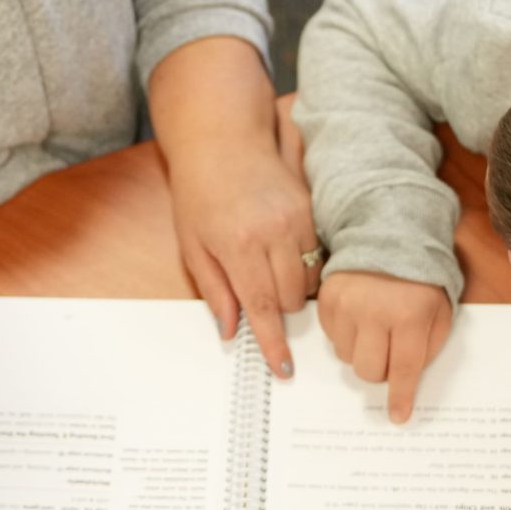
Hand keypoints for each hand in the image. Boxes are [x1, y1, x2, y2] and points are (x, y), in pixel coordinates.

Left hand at [150, 44, 319, 377]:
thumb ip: (214, 291)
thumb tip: (231, 331)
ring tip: (267, 269)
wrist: (221, 140)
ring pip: (310, 279)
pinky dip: (304, 265)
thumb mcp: (193, 246)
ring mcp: (295, 219)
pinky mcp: (309, 208)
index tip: (283, 369)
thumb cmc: (199, 193)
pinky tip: (281, 252)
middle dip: (279, 309)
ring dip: (293, 288)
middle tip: (258, 295)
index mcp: (238, 245)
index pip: (263, 308)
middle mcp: (272, 233)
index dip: (274, 344)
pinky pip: (318, 255)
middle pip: (292, 298)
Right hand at [316, 270, 453, 422]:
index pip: (403, 370)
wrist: (390, 236)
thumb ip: (427, 348)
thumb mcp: (440, 312)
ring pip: (347, 358)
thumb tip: (406, 382)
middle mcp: (373, 312)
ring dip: (362, 352)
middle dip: (382, 371)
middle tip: (391, 353)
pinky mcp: (327, 300)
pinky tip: (360, 317)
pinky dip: (346, 336)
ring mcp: (346, 305)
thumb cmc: (421, 280)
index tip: (397, 417)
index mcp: (409, 316)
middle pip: (369, 371)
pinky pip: (332, 339)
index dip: (400, 397)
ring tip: (375, 328)